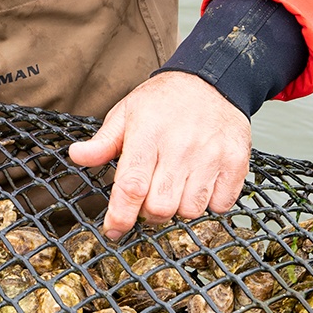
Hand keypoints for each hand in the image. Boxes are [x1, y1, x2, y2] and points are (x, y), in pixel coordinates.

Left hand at [67, 71, 250, 241]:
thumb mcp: (126, 113)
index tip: (113, 230)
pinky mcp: (236, 163)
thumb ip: (103, 142)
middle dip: (149, 213)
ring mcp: (211, 156)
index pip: (132, 186)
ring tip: (174, 187)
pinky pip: (220, 205)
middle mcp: (181, 147)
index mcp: (148, 135)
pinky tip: (199, 184)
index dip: (121, 216)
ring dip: (178, 209)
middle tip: (148, 199)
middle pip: (161, 207)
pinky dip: (208, 204)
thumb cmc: (163, 101)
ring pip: (191, 211)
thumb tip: (77, 156)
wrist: (212, 81)